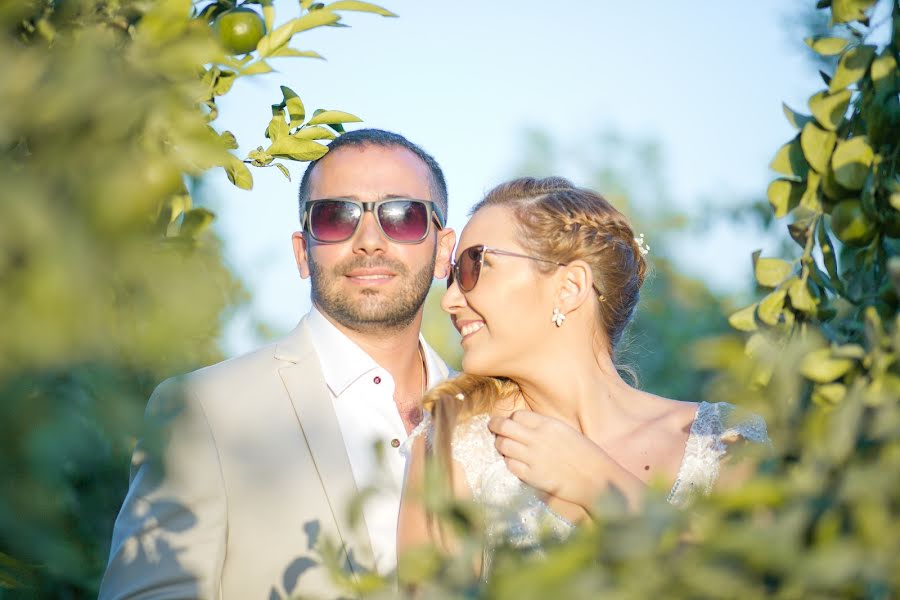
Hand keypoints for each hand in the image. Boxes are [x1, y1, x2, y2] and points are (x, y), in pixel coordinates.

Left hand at [488, 411, 644, 510]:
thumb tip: (525, 427)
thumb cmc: (586, 455)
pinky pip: (510, 465)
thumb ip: (545, 428)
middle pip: (504, 427)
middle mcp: (537, 438)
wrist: (596, 480)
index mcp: (548, 424)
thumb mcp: (566, 431)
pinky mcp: (532, 476)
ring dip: (501, 445)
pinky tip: (515, 463)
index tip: (512, 423)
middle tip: (493, 427)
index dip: (512, 419)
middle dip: (495, 426)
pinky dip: (509, 462)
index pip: (517, 415)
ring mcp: (533, 457)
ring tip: (503, 446)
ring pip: (503, 445)